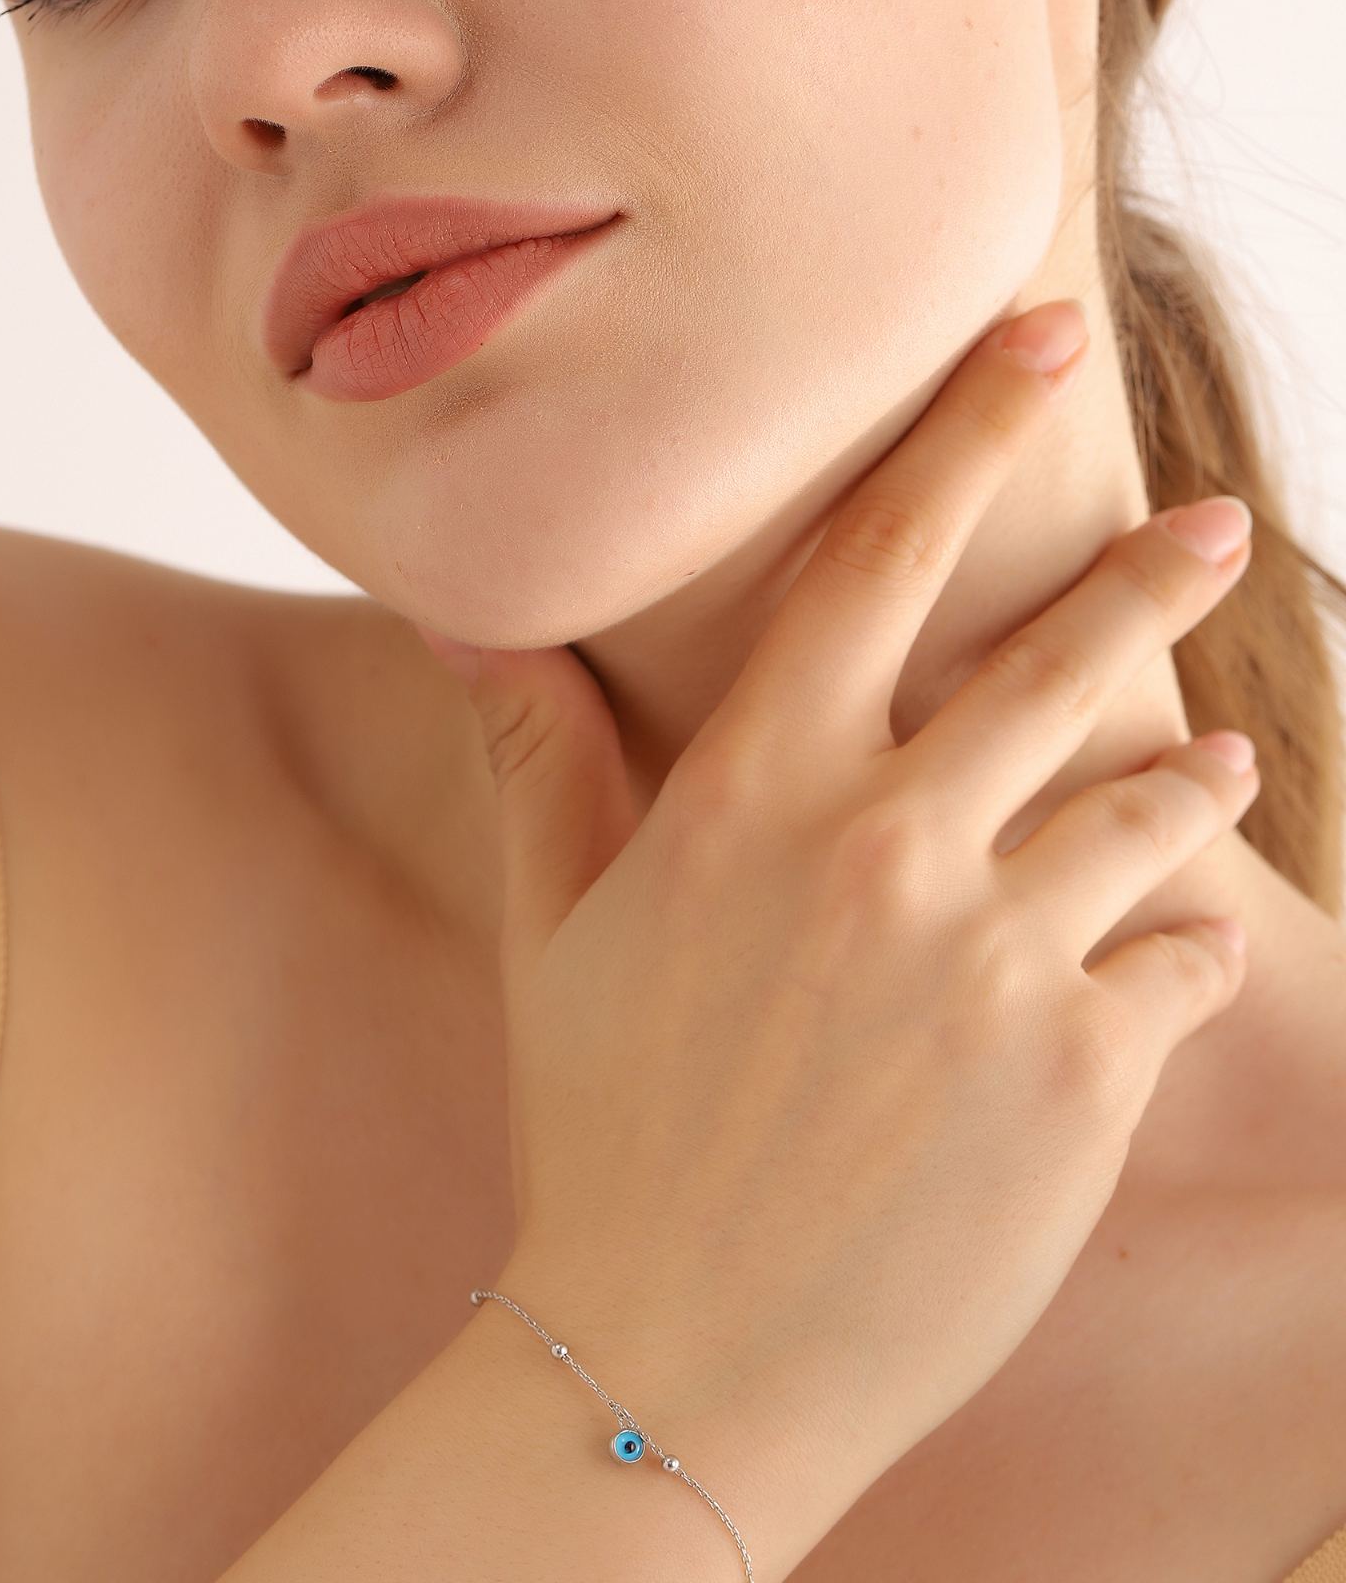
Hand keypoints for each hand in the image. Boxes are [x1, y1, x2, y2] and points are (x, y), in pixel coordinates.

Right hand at [415, 298, 1255, 1529]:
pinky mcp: (1079, 1074)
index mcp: (750, 795)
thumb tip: (474, 628)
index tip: (1042, 339)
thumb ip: (542, 762)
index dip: (965, 430)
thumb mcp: (557, 932)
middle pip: (1053, 661)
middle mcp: (880, 848)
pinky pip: (1177, 960)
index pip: (873, 560)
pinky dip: (1183, 943)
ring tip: (1218, 768)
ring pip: (1148, 807)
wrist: (672, 1353)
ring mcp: (992, 959)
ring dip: (1190, 778)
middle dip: (1150, 573)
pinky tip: (1171, 950)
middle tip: (1216, 524)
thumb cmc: (602, 1128)